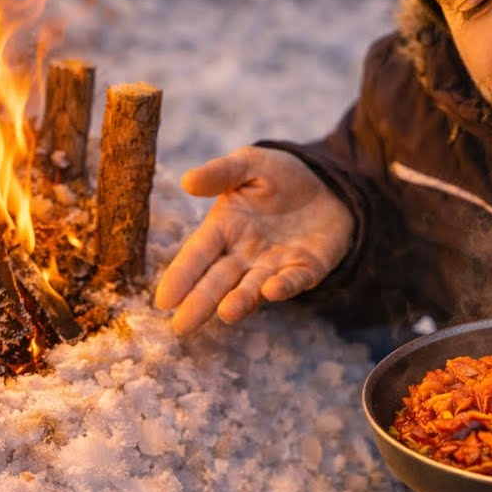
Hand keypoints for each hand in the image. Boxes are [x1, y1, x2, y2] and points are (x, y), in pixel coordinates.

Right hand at [153, 146, 353, 333]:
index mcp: (224, 228)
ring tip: (226, 313)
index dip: (182, 275)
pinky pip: (294, 280)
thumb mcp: (248, 165)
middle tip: (182, 326)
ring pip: (252, 288)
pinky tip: (271, 291)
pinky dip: (284, 287)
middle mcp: (244, 254)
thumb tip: (187, 181)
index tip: (164, 300)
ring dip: (240, 301)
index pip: (198, 254)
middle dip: (201, 301)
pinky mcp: (307, 268)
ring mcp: (275, 265)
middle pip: (219, 280)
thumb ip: (220, 173)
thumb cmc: (279, 175)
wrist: (327, 183)